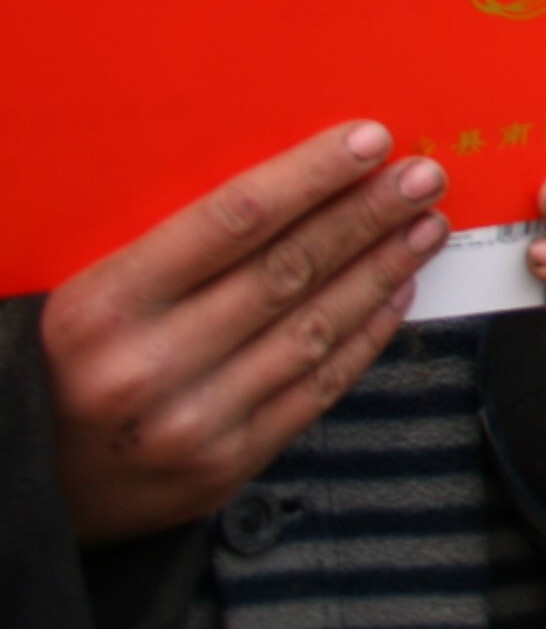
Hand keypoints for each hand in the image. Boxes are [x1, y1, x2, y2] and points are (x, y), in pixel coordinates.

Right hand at [43, 121, 448, 544]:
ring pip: (314, 328)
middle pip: (288, 270)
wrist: (23, 487)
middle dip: (366, 215)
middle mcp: (152, 364)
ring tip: (423, 227)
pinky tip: (395, 294)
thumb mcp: (81, 294)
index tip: (368, 141)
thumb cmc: (58, 366)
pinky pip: (315, 389)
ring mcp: (194, 421)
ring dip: (381, 270)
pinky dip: (365, 336)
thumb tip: (279, 187)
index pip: (230, 221)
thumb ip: (165, 250)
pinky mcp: (227, 465)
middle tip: (422, 176)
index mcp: (103, 306)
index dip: (309, 177)